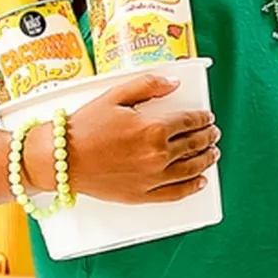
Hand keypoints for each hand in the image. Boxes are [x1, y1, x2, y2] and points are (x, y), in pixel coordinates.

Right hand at [24, 74, 219, 204]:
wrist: (63, 158)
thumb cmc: (86, 125)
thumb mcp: (116, 95)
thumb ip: (148, 85)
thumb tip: (174, 83)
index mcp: (153, 128)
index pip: (189, 121)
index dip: (202, 118)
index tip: (207, 117)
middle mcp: (157, 155)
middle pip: (193, 144)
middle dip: (207, 137)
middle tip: (213, 133)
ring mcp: (152, 178)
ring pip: (190, 169)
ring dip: (205, 160)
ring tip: (212, 154)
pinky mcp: (142, 195)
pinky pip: (176, 194)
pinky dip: (192, 187)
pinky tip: (199, 181)